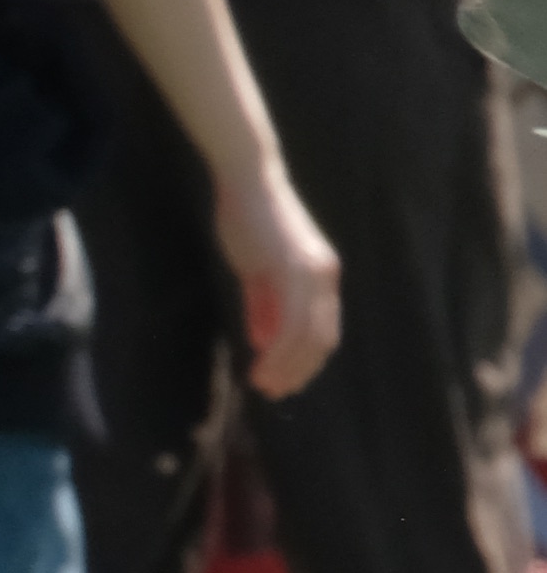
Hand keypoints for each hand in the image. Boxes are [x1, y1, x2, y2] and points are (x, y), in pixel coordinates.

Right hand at [217, 167, 344, 400]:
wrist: (247, 180)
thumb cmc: (248, 217)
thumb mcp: (256, 267)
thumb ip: (264, 302)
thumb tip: (263, 338)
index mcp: (320, 275)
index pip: (321, 329)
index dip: (304, 359)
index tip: (282, 380)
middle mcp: (325, 277)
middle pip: (322, 339)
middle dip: (299, 371)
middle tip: (275, 392)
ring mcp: (313, 274)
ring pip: (309, 337)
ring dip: (287, 366)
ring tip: (263, 385)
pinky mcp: (295, 271)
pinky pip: (291, 322)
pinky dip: (277, 350)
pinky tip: (260, 364)